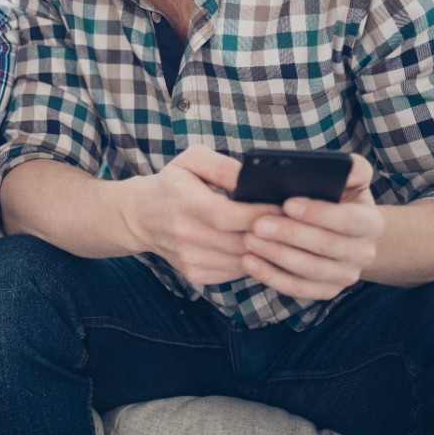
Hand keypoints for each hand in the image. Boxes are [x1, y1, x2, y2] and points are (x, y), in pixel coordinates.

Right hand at [124, 145, 279, 284]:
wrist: (140, 216)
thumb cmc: (172, 183)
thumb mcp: (193, 160)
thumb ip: (224, 167)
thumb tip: (254, 178)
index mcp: (186, 202)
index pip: (231, 216)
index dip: (261, 213)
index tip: (284, 207)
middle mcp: (186, 235)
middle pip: (241, 241)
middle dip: (272, 233)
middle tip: (292, 222)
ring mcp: (190, 259)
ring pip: (243, 261)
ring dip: (265, 250)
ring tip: (279, 234)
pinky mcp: (195, 274)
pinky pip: (235, 273)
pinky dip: (250, 261)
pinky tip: (256, 247)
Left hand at [239, 153, 384, 300]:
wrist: (343, 232)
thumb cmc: (337, 197)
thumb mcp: (349, 178)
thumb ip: (350, 168)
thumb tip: (344, 165)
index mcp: (371, 222)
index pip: (349, 220)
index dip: (318, 213)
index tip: (288, 204)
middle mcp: (364, 253)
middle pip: (326, 246)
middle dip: (290, 235)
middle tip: (258, 224)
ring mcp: (346, 275)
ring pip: (311, 270)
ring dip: (277, 256)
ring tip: (249, 240)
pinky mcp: (326, 291)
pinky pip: (298, 289)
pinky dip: (272, 277)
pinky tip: (249, 262)